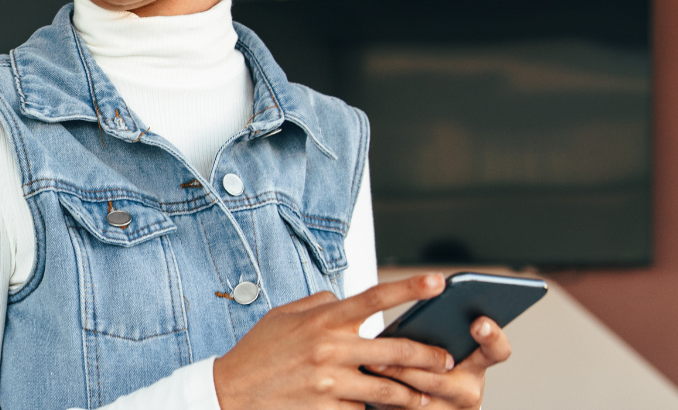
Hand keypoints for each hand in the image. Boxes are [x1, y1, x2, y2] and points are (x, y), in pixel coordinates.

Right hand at [215, 274, 455, 408]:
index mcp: (322, 320)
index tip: (437, 281)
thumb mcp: (283, 315)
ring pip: (388, 390)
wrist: (231, 391)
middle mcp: (329, 349)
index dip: (409, 288)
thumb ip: (319, 303)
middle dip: (429, 356)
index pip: (373, 298)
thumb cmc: (258, 351)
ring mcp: (329, 383)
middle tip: (446, 359)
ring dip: (412, 394)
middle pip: (396, 352)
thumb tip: (346, 297)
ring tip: (424, 395)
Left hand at [365, 316, 512, 408]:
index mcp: (478, 363)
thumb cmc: (431, 361)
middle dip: (417, 361)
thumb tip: (423, 291)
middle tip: (398, 345)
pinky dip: (383, 396)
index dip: (491, 336)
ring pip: (419, 397)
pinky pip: (402, 409)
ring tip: (372, 363)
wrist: (429, 402)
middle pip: (443, 377)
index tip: (478, 321)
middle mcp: (469, 390)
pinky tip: (366, 383)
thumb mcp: (442, 343)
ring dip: (394, 379)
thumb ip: (439, 326)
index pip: (496, 350)